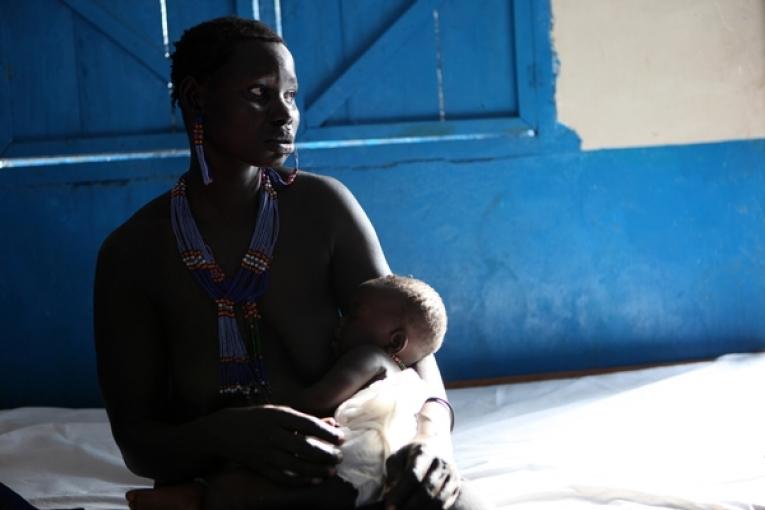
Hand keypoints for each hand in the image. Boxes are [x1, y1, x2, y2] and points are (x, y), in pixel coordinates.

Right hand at [216, 404, 344, 485]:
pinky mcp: (261, 468)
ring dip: (317, 469)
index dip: (327, 433)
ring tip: (331, 470)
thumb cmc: (257, 418)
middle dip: (325, 453)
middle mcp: (272, 434)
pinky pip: (283, 477)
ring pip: (296, 465)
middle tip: (339, 456)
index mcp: (278, 416)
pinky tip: (314, 479)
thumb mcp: (279, 412)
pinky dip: (301, 480)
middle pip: (304, 447)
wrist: (224, 431)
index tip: (341, 438)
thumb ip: (304, 419)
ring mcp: (265, 453)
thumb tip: (332, 423)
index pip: (308, 425)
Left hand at [383, 442, 460, 509]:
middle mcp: (441, 462)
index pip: (413, 476)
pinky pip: (444, 505)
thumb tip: (391, 495)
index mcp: (424, 452)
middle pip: (426, 490)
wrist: (436, 446)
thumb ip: (393, 474)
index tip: (389, 506)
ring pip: (437, 501)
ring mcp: (451, 474)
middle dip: (410, 507)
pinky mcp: (456, 486)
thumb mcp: (398, 457)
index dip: (400, 494)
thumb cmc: (411, 455)